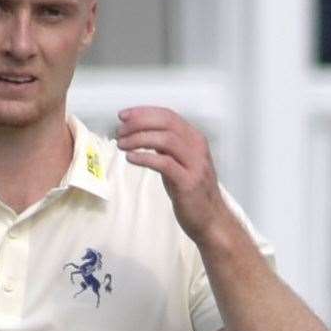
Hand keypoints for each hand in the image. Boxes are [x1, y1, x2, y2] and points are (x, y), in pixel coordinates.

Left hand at [116, 106, 233, 246]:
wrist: (210, 218)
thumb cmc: (191, 191)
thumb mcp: (179, 162)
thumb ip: (165, 147)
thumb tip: (141, 132)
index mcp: (195, 138)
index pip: (168, 115)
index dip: (143, 112)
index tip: (123, 115)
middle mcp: (197, 147)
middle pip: (166, 123)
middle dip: (139, 123)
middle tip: (120, 131)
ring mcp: (195, 164)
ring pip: (165, 140)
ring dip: (139, 139)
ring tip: (122, 145)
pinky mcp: (188, 182)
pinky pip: (164, 163)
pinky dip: (145, 157)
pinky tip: (131, 158)